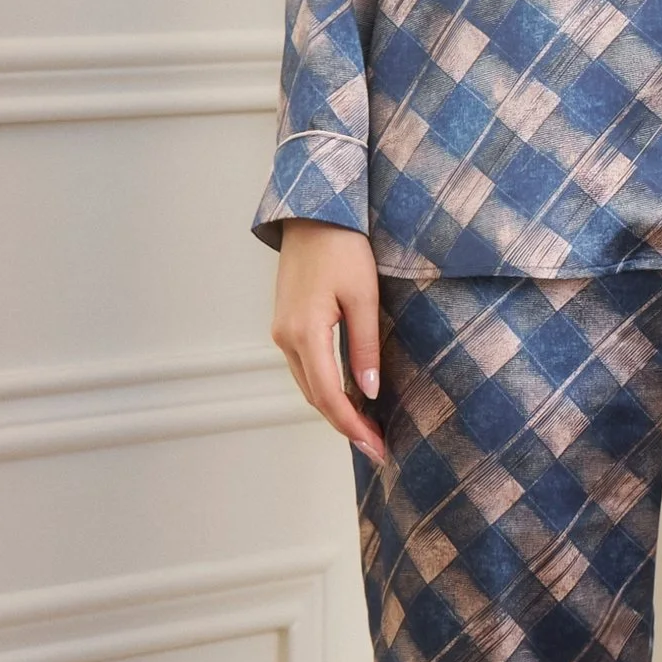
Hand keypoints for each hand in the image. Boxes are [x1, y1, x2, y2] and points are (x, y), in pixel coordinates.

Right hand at [270, 219, 387, 461]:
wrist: (313, 214)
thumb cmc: (343, 248)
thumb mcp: (364, 296)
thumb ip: (365, 346)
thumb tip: (368, 391)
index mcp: (304, 332)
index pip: (328, 395)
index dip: (352, 426)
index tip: (376, 448)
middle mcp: (286, 337)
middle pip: (315, 397)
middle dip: (346, 426)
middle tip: (378, 447)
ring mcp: (282, 332)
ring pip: (309, 385)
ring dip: (336, 410)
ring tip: (369, 429)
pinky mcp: (287, 325)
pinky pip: (307, 368)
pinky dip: (327, 388)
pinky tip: (350, 396)